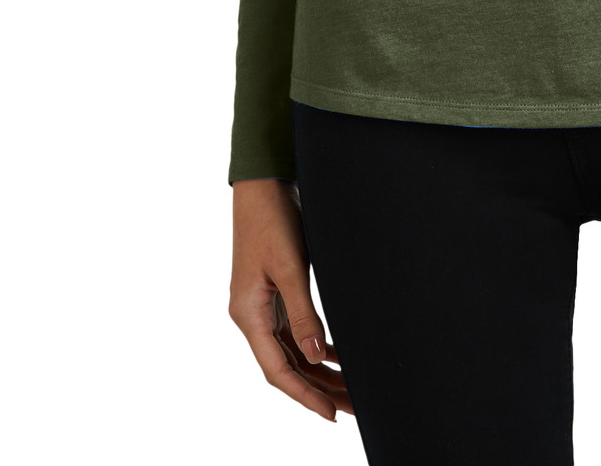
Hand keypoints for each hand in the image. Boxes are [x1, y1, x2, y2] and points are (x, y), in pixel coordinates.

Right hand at [229, 177, 352, 421]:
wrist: (263, 185)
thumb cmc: (273, 220)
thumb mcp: (291, 267)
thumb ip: (304, 313)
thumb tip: (316, 357)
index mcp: (248, 315)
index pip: (277, 370)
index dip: (304, 395)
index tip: (331, 414)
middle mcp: (252, 316)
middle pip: (286, 366)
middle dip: (317, 388)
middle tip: (352, 407)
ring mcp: (261, 306)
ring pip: (291, 351)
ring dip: (318, 370)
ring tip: (350, 389)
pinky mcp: (273, 293)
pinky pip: (293, 331)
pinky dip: (314, 346)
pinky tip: (337, 355)